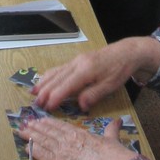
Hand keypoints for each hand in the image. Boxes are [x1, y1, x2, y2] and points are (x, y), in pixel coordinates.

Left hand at [19, 115, 137, 159]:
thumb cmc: (112, 155)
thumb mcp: (112, 139)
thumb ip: (111, 130)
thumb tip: (117, 121)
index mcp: (79, 134)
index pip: (61, 126)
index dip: (50, 123)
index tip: (41, 119)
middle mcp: (67, 140)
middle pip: (48, 131)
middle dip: (36, 127)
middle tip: (27, 122)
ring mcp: (59, 150)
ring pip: (42, 140)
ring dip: (31, 135)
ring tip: (21, 130)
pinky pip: (40, 154)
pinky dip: (31, 148)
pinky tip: (25, 144)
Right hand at [33, 37, 157, 111]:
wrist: (126, 52)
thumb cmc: (119, 70)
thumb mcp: (110, 85)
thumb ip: (94, 95)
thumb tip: (80, 106)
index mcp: (85, 71)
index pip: (65, 86)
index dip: (55, 98)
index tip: (47, 108)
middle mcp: (76, 64)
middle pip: (56, 79)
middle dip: (45, 92)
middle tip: (35, 104)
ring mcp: (75, 60)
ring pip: (55, 72)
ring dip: (43, 83)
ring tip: (33, 93)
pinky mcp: (77, 60)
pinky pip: (59, 68)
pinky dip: (49, 75)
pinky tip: (43, 80)